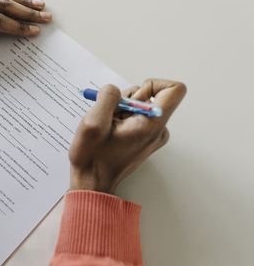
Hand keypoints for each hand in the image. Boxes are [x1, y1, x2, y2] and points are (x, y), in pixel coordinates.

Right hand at [69, 79, 186, 193]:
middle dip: (126, 99)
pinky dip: (120, 117)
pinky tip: (109, 131)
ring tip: (107, 127)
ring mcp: (152, 135)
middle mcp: (158, 129)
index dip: (151, 84)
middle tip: (109, 117)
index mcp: (151, 125)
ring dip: (120, 109)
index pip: (174, 89)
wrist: (91, 182)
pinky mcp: (143, 138)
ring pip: (139, 104)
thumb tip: (114, 90)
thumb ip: (107, 97)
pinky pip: (135, 115)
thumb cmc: (92, 157)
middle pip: (150, 95)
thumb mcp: (93, 122)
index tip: (130, 97)